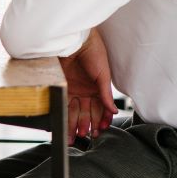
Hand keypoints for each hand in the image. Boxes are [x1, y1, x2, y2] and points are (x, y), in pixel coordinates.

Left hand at [58, 29, 116, 144]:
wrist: (76, 40)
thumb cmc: (93, 52)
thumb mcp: (103, 74)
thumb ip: (106, 94)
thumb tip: (114, 111)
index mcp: (98, 88)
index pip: (101, 108)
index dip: (102, 119)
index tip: (101, 129)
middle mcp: (86, 91)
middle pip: (87, 112)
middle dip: (87, 125)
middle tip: (87, 136)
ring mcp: (74, 89)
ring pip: (74, 111)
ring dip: (75, 124)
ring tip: (74, 137)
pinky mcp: (62, 86)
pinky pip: (63, 104)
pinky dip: (64, 115)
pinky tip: (63, 126)